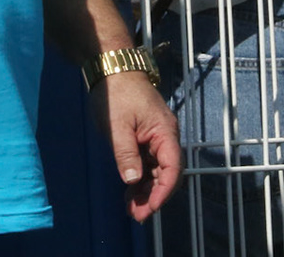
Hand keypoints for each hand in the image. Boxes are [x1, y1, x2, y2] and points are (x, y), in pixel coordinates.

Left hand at [89, 70, 182, 220]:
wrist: (111, 67)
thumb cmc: (116, 93)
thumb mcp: (117, 125)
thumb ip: (126, 153)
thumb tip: (133, 181)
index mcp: (165, 132)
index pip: (172, 168)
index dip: (163, 191)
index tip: (150, 208)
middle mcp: (165, 137)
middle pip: (166, 173)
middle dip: (154, 196)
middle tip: (137, 215)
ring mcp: (156, 137)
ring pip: (156, 170)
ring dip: (146, 190)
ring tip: (131, 209)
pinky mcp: (145, 137)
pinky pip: (148, 162)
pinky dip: (140, 178)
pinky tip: (129, 192)